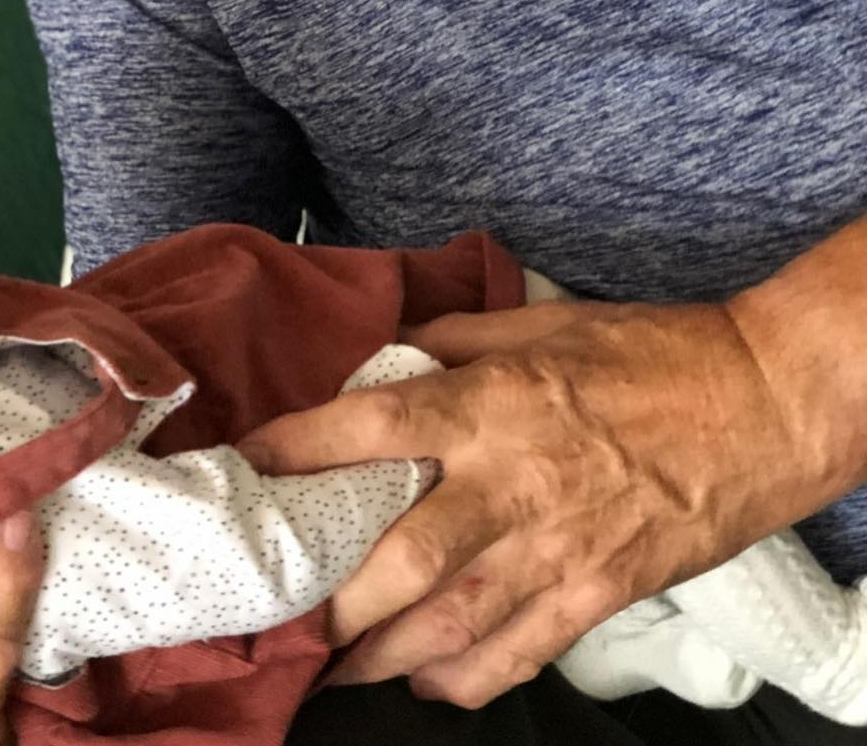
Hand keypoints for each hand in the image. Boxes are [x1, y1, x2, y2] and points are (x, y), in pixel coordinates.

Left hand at [238, 299, 817, 708]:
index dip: (301, 449)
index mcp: (492, 402)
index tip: (247, 467)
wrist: (758, 401)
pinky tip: (427, 683)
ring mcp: (559, 549)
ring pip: (453, 622)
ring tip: (327, 664)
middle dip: (334, 594)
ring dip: (382, 653)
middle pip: (404, 556)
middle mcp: (513, 483)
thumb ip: (450, 342)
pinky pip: (520, 654)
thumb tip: (382, 358)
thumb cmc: (646, 351)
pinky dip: (465, 678)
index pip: (373, 427)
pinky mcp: (600, 593)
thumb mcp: (538, 323)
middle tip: (277, 608)